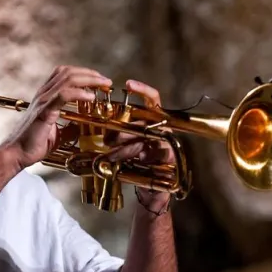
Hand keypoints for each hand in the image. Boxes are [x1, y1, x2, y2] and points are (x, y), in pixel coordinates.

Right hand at [3, 65, 111, 168]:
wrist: (17, 154)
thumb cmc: (33, 144)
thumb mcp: (58, 134)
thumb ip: (70, 128)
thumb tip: (84, 128)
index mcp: (45, 97)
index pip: (64, 74)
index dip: (84, 73)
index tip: (99, 81)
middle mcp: (43, 94)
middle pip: (69, 72)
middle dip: (91, 74)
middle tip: (106, 82)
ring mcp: (43, 101)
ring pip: (68, 79)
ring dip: (89, 80)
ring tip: (102, 85)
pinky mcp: (44, 111)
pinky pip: (63, 95)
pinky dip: (80, 93)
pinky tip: (90, 98)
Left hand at [104, 79, 174, 212]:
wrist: (153, 187)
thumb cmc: (137, 162)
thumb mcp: (125, 145)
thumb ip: (116, 135)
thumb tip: (101, 131)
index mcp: (151, 121)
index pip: (151, 99)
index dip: (142, 89)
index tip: (127, 84)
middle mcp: (161, 128)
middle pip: (143, 122)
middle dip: (123, 131)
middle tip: (108, 141)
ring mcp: (167, 141)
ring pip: (146, 138)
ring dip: (127, 147)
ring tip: (113, 155)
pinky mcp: (170, 155)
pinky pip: (156, 152)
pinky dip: (145, 156)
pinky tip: (140, 160)